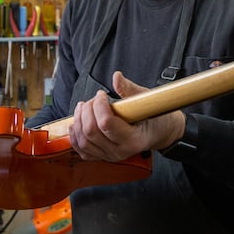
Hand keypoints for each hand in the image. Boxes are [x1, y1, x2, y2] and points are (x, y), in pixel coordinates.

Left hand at [69, 71, 184, 161]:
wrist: (158, 133)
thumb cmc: (153, 117)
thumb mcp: (146, 100)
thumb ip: (129, 89)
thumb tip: (116, 77)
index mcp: (134, 139)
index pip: (106, 124)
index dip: (99, 105)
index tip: (102, 95)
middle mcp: (120, 151)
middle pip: (91, 132)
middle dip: (88, 110)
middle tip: (94, 99)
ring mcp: (109, 156)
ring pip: (83, 141)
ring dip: (79, 120)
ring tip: (84, 107)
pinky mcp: (101, 156)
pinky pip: (81, 150)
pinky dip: (75, 135)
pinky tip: (77, 123)